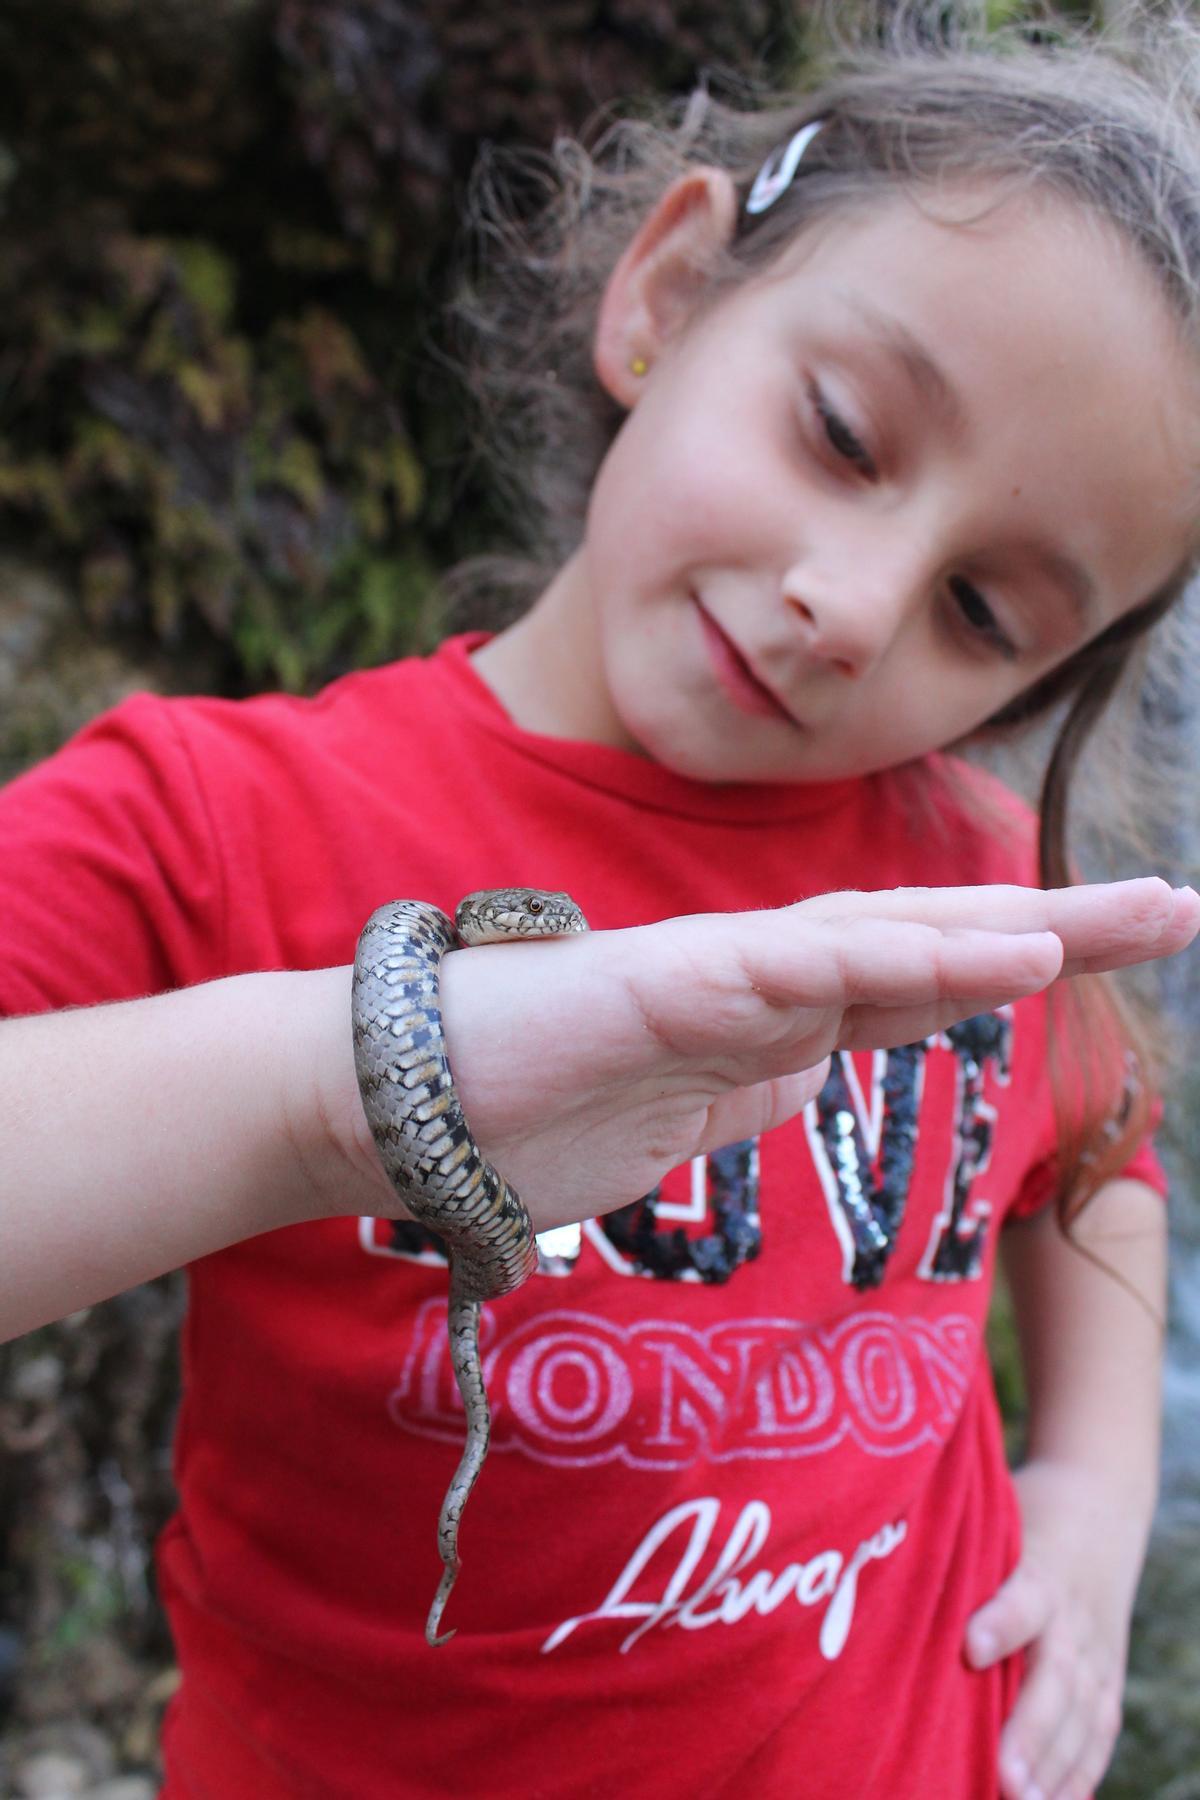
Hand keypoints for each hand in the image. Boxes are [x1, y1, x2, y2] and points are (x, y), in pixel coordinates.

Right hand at [377, 876, 1198, 1233]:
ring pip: (879, 945)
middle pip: (932, 941)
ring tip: (1115, 922)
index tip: (1123, 950)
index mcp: (776, 1012)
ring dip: (1003, 934)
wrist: (403, 1097)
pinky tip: (972, 957)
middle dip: (1059, 925)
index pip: (923, 979)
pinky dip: (886, 962)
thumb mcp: (687, 1112)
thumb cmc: (534, 1103)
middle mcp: (763, 977)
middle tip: (1177, 904)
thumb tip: (824, 1067)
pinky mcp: (660, 987)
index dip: (1025, 959)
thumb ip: (761, 1080)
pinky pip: (789, 974)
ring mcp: (713, 975)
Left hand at [965, 1460, 1146, 1799]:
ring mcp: (1097, 1650)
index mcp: (1039, 1571)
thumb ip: (949, 1544)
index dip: (1001, 1622)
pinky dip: (1082, 1770)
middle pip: (1056, 1676)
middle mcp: (1072, 1616)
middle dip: (1031, 1729)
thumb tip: (868, 1553)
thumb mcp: (993, 1518)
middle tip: (1003, 1775)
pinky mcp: (1109, 1677)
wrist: (1100, 1504)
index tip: (971, 1646)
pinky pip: (1100, 1730)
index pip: (1023, 1598)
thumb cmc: (1021, 1516)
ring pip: (1082, 1714)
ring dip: (1054, 1765)